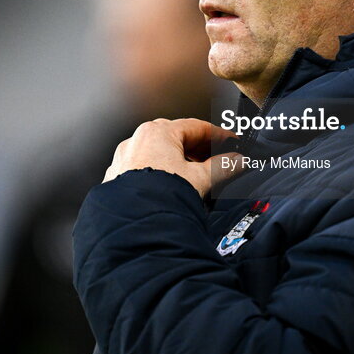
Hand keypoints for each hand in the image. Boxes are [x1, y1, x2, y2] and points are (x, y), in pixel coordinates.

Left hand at [103, 118, 242, 197]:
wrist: (134, 227)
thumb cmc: (160, 197)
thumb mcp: (200, 179)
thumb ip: (222, 166)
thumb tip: (236, 161)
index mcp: (157, 132)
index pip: (196, 126)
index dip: (219, 135)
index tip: (231, 142)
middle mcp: (137, 141)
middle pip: (176, 138)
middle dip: (199, 148)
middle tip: (218, 158)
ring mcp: (124, 160)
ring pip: (158, 153)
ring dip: (180, 161)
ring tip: (197, 175)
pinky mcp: (117, 179)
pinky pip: (144, 168)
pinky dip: (161, 173)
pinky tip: (172, 186)